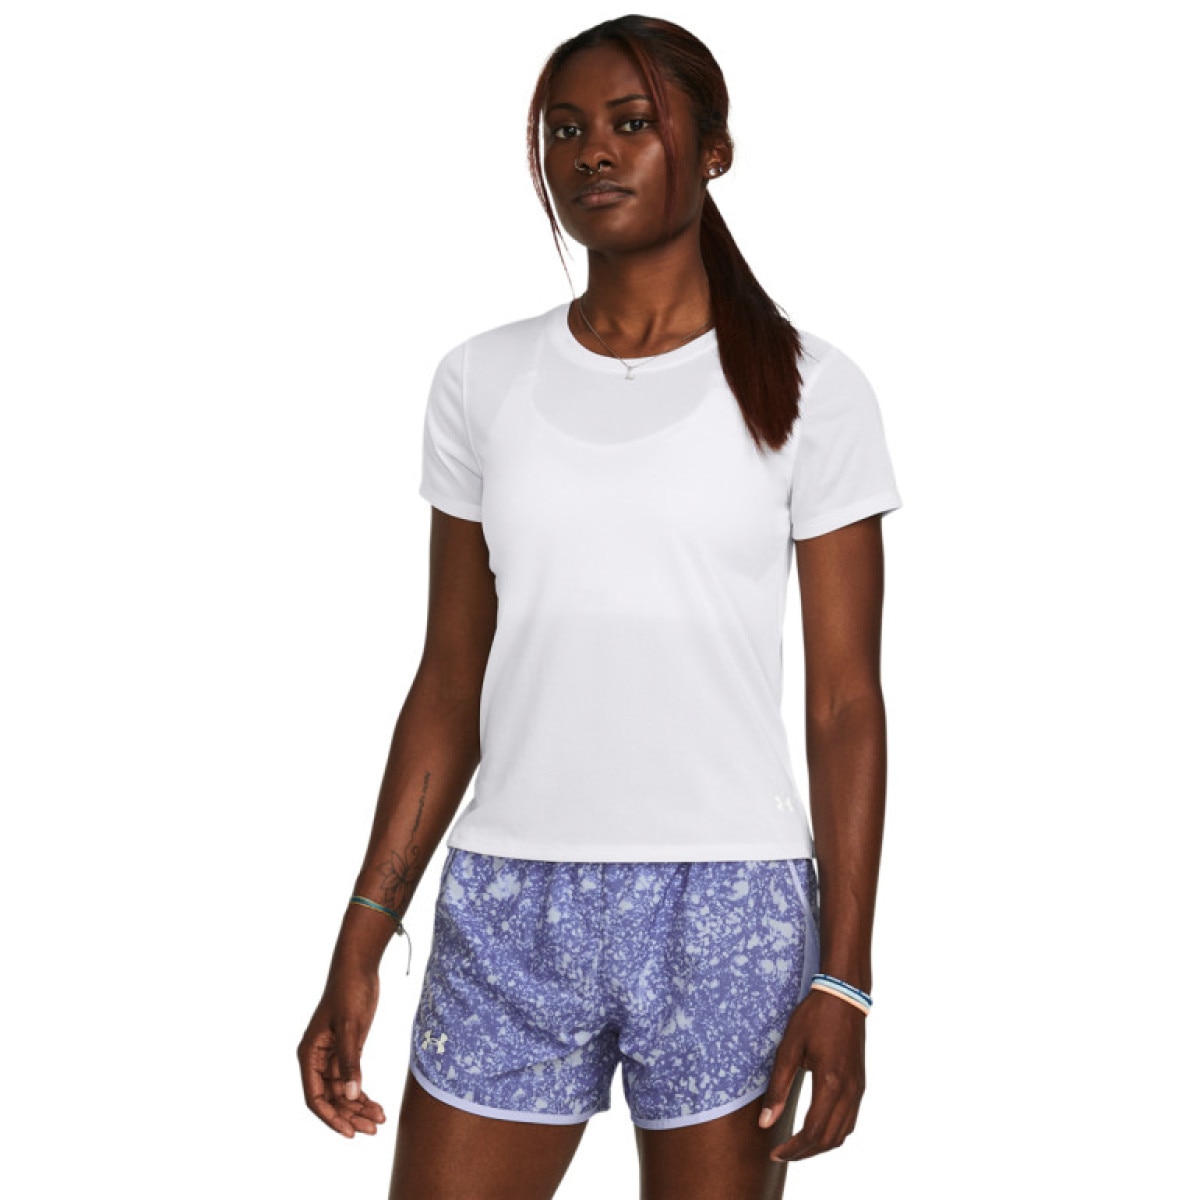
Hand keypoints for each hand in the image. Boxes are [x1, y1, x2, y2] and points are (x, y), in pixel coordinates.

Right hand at [298, 965, 386, 1137]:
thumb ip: (350, 1060)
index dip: (330, 1117)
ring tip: (379, 1121)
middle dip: (350, 1116)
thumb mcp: (351, 1026)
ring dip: (359, 1108)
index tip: (349, 1132)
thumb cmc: (349, 992)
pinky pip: (352, 1080)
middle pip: (331, 1099)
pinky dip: (363, 1094)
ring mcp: (333, 1057)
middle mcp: (318, 1060)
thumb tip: (352, 1095)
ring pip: (343, 1092)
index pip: (315, 1097)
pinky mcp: (347, 1052)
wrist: (359, 968)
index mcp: (309, 1054)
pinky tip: (377, 1107)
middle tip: (373, 1129)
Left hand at [759, 987, 865, 1160]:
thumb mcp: (789, 1049)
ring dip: (820, 1146)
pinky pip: (850, 1121)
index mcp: (830, 1083)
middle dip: (805, 1152)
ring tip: (796, 1146)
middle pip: (829, 1140)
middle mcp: (849, 1091)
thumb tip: (765, 1123)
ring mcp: (858, 1089)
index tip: (775, 1153)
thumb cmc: (813, 1018)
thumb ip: (778, 1087)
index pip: (813, 1132)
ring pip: (843, 1134)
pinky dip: (833, 1133)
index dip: (794, 1149)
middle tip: (781, 1153)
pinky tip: (816, 1129)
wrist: (844, 997)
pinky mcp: (860, 1084)